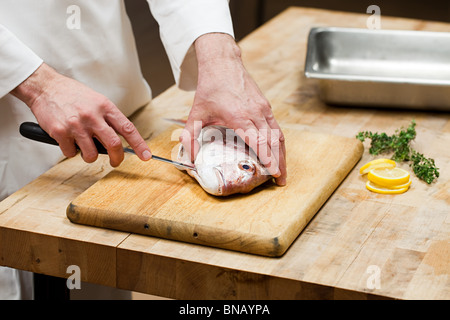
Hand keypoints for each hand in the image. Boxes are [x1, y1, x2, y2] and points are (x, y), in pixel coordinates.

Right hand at [11, 63, 151, 166]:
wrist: (45, 87)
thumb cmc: (72, 95)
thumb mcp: (96, 100)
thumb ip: (108, 119)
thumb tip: (118, 141)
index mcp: (105, 107)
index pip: (128, 128)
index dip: (139, 144)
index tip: (146, 156)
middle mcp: (93, 116)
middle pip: (114, 144)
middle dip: (117, 158)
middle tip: (116, 162)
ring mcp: (76, 125)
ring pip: (92, 154)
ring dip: (90, 156)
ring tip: (84, 147)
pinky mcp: (60, 132)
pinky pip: (71, 153)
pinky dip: (71, 152)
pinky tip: (67, 141)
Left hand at [180, 33, 286, 185]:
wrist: (222, 63)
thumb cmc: (210, 87)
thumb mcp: (196, 113)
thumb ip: (190, 136)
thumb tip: (189, 159)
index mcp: (239, 116)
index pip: (258, 141)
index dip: (268, 158)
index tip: (274, 172)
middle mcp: (255, 113)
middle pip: (272, 142)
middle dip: (279, 163)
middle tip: (281, 181)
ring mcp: (263, 108)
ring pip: (278, 135)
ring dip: (282, 154)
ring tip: (282, 171)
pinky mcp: (266, 105)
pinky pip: (276, 127)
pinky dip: (279, 142)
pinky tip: (278, 152)